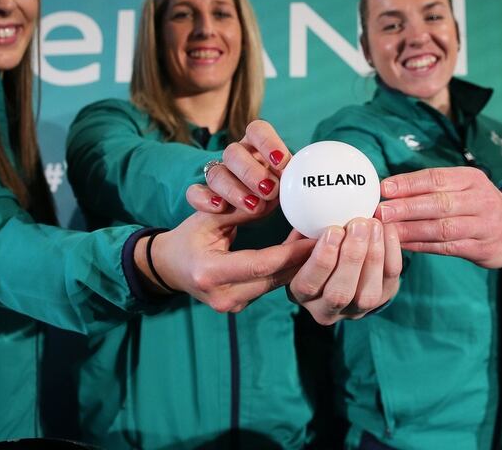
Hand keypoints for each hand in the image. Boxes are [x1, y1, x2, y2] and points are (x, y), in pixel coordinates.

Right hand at [136, 206, 315, 311]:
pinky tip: (306, 255)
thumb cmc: (187, 238)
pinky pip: (270, 286)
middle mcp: (223, 296)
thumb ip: (239, 208)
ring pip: (277, 284)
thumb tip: (275, 194)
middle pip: (275, 278)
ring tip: (325, 246)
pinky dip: (287, 270)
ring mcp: (232, 305)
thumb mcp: (207, 218)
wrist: (168, 268)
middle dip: (305, 260)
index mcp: (210, 273)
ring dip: (300, 266)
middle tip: (333, 241)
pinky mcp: (240, 306)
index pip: (261, 263)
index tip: (318, 236)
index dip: (293, 251)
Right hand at [187, 120, 290, 215]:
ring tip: (254, 207)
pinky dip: (205, 199)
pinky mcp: (203, 194)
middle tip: (270, 189)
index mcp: (257, 147)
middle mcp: (236, 157)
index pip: (256, 129)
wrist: (257, 212)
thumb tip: (309, 177)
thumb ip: (294, 177)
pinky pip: (194, 192)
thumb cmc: (278, 192)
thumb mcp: (289, 183)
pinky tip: (219, 207)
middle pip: (233, 152)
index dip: (267, 142)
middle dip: (251, 172)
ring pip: (215, 173)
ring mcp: (218, 174)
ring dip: (234, 190)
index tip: (281, 162)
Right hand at [288, 218, 401, 325]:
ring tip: (373, 225)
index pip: (308, 285)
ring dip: (373, 256)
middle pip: (339, 294)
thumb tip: (311, 214)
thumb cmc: (317, 247)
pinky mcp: (382, 300)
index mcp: (301, 294)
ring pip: (367, 294)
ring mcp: (356, 310)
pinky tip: (387, 229)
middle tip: (358, 225)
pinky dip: (392, 252)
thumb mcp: (303, 241)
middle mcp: (326, 309)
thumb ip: (305, 234)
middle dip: (351, 257)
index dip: (322, 259)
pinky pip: (390, 280)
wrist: (342, 262)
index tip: (333, 231)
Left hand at [377, 167, 501, 268]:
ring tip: (387, 231)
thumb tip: (388, 189)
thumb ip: (431, 187)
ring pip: (443, 228)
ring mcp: (483, 226)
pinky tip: (403, 245)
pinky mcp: (482, 249)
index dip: (409, 183)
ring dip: (412, 229)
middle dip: (407, 207)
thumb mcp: (463, 187)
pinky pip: (447, 248)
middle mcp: (480, 200)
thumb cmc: (476, 204)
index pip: (436, 178)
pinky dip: (423, 246)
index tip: (384, 188)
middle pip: (439, 203)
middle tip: (382, 211)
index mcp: (471, 179)